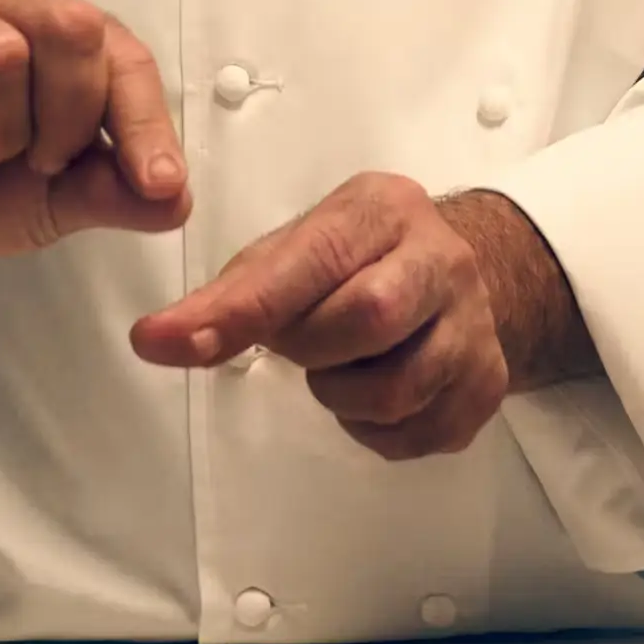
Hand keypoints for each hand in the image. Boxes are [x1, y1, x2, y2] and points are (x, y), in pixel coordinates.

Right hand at [0, 0, 188, 275]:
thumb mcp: (65, 198)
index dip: (146, 122)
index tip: (159, 184)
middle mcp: (0, 17)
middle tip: (37, 158)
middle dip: (67, 118)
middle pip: (70, 28)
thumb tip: (175, 200)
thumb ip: (117, 194)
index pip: (124, 56)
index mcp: (58, 35)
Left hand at [125, 176, 573, 459]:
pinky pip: (415, 434)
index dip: (242, 308)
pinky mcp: (487, 385)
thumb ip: (232, 294)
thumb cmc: (359, 263)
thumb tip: (156, 341)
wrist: (460, 278)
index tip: (165, 341)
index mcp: (383, 209)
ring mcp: (475, 324)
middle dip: (312, 348)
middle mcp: (443, 257)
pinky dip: (374, 429)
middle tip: (300, 344)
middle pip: (371, 316)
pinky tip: (373, 392)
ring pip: (396, 390)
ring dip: (342, 396)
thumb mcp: (296, 252)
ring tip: (340, 367)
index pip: (313, 258)